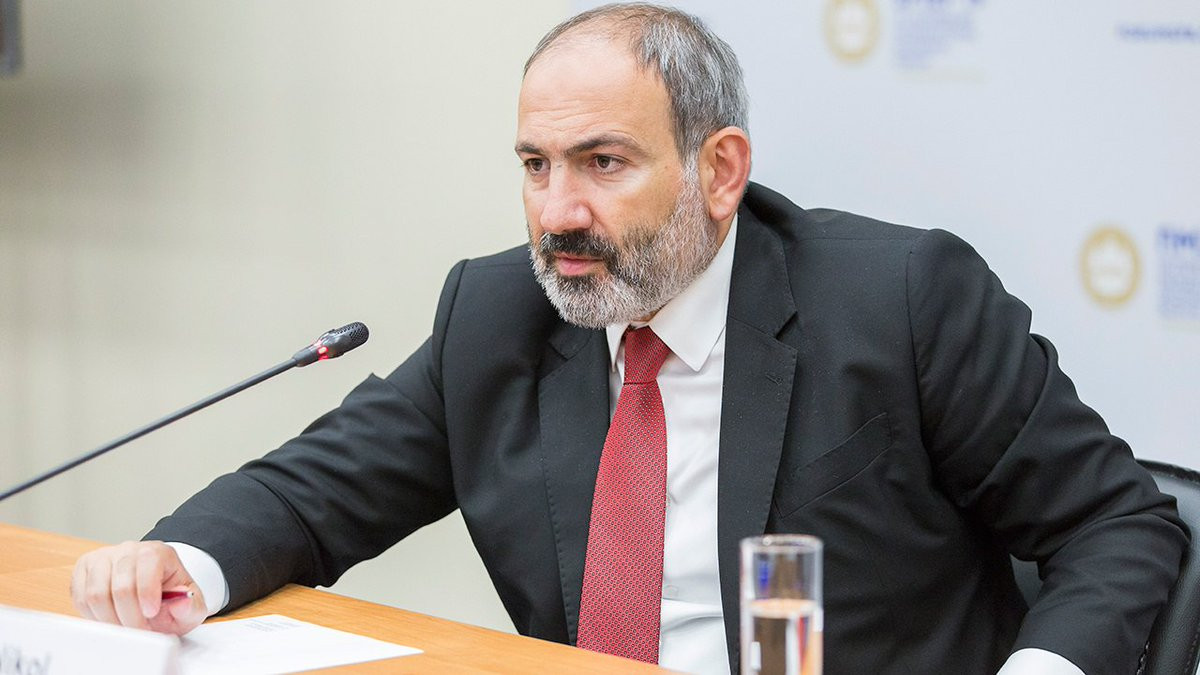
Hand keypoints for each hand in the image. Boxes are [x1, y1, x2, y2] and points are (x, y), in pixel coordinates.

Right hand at [71, 541, 206, 634]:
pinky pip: (80, 597)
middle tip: (139, 631)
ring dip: (110, 619)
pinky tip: (110, 619)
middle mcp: (129, 550)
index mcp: (158, 552)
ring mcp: (103, 558)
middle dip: (130, 617)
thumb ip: (191, 606)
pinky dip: (93, 615)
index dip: (147, 594)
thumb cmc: (171, 600)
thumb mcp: (191, 606)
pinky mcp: (84, 570)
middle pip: (121, 586)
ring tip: (125, 627)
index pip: (147, 565)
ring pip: (96, 593)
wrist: (152, 594)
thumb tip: (181, 601)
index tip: (151, 614)